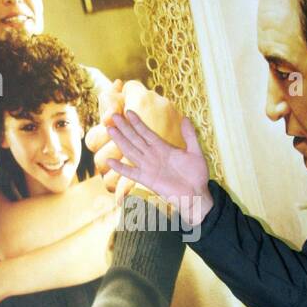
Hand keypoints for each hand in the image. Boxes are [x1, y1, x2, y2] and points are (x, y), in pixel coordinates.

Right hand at [87, 81, 190, 202]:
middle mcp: (153, 155)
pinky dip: (121, 168)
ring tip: (110, 130)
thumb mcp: (195, 152)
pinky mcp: (147, 179)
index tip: (128, 112)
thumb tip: (185, 118)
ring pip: (130, 151)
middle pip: (135, 139)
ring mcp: (148, 167)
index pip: (146, 132)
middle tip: (114, 116)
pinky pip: (131, 172)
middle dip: (124, 127)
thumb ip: (189, 136)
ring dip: (120, 141)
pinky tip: (110, 161)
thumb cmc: (197, 175)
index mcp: (163, 148)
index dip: (137, 123)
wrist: (196, 194)